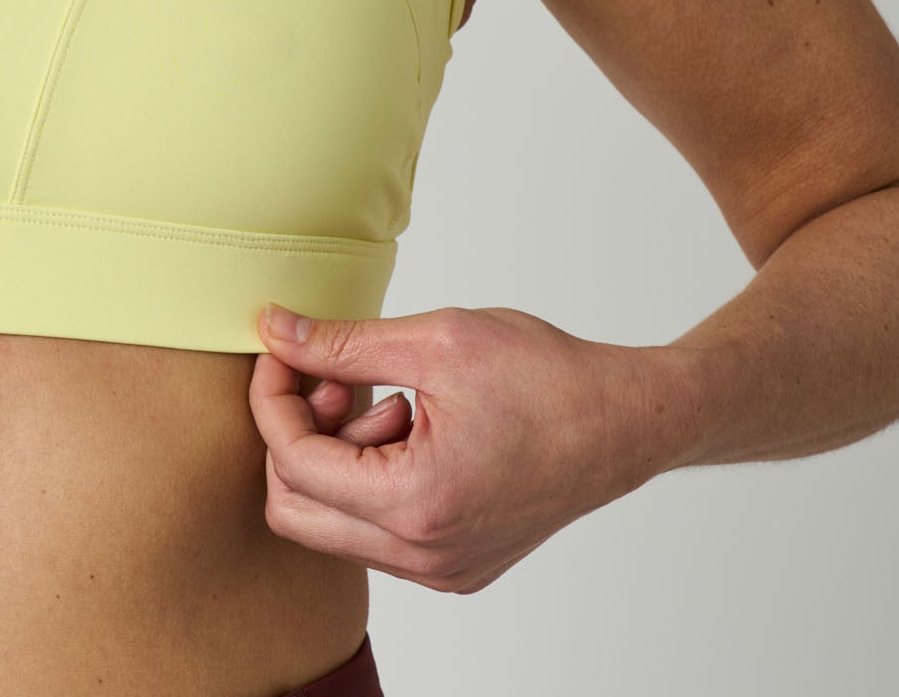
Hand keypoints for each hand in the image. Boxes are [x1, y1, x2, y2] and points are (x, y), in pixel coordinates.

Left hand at [246, 302, 672, 594]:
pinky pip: (373, 533)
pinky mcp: (455, 565)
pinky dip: (367, 478)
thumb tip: (273, 329)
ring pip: (331, 525)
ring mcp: (442, 569)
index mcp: (416, 502)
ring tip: (386, 400)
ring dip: (334, 457)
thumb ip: (341, 344)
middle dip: (293, 438)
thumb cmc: (546, 377)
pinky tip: (407, 426)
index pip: (293, 462)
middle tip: (333, 382)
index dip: (272, 398)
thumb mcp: (433, 340)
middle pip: (294, 512)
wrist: (627, 421)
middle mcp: (425, 555)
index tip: (281, 350)